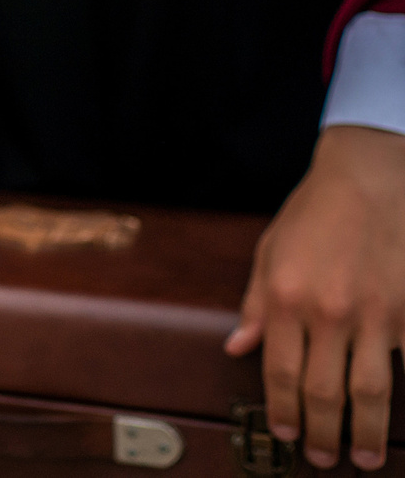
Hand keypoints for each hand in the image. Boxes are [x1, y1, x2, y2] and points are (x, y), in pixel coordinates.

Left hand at [228, 126, 404, 469]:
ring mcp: (376, 315)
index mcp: (286, 298)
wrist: (370, 178)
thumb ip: (255, 305)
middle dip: (323, 434)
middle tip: (324, 458)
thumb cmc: (315, 212)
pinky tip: (399, 412)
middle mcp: (329, 312)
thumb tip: (238, 348)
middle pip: (324, 393)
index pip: (280, 373)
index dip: (283, 411)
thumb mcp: (269, 252)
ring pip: (372, 392)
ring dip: (365, 431)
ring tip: (363, 457)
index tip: (285, 434)